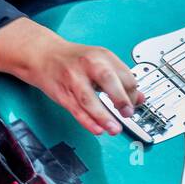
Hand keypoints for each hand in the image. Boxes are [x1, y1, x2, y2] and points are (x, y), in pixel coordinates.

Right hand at [26, 37, 144, 136]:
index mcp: (102, 56)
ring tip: (114, 129)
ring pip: (89, 99)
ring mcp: (73, 79)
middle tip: (128, 113)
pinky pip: (76, 109)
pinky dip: (87, 121)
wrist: (44, 55)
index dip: (133, 93)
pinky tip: (97, 129)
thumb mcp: (101, 61)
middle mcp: (88, 65)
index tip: (134, 106)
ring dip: (103, 116)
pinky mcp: (62, 93)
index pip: (125, 75)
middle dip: (120, 98)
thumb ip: (121, 79)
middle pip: (108, 79)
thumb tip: (140, 99)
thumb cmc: (75, 60)